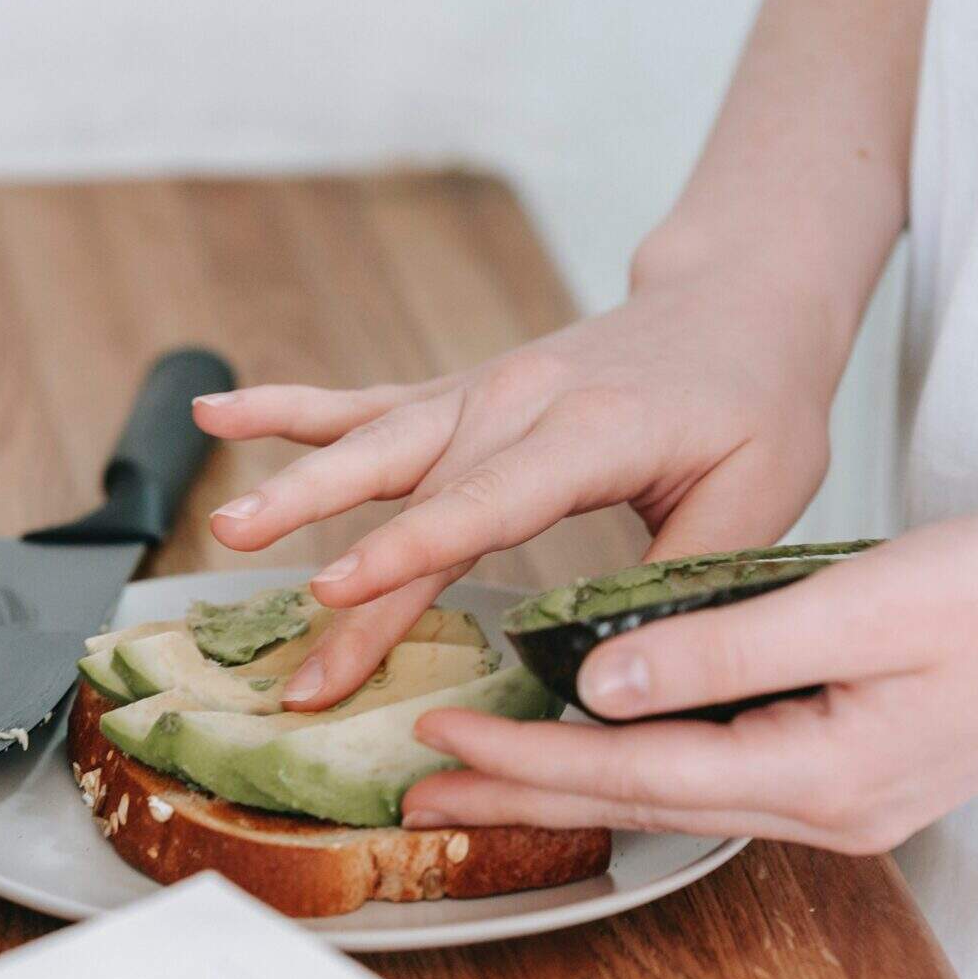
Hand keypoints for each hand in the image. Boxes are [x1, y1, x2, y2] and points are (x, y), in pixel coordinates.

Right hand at [192, 272, 837, 706]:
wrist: (739, 304)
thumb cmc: (757, 406)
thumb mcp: (761, 498)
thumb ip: (686, 580)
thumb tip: (622, 674)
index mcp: (593, 432)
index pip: (485, 501)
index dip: (406, 551)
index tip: (334, 590)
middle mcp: (521, 402)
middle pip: (412, 488)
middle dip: (339, 557)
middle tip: (278, 615)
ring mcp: (481, 392)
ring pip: (374, 443)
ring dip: (297, 486)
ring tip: (225, 526)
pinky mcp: (460, 396)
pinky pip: (365, 404)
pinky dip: (290, 409)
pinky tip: (216, 415)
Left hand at [401, 505, 977, 852]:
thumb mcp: (867, 605)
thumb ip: (725, 649)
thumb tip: (601, 683)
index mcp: (826, 776)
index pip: (637, 771)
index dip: (528, 755)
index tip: (440, 732)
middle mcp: (832, 806)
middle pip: (641, 801)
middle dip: (525, 791)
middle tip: (420, 782)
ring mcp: (852, 794)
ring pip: (678, 788)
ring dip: (577, 774)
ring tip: (483, 766)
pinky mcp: (866, 763)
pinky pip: (726, 767)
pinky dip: (650, 751)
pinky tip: (610, 733)